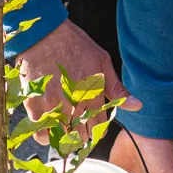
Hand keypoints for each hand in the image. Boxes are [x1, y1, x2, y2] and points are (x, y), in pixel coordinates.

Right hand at [17, 20, 140, 144]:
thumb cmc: (75, 45)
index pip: (99, 127)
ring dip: (64, 136)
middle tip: (77, 125)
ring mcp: (53, 108)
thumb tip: (137, 106)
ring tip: (63, 128)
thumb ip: (117, 89)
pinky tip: (48, 128)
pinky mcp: (34, 106)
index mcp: (93, 96)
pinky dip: (45, 135)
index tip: (92, 123)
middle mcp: (75, 106)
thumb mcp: (102, 62)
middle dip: (81, 134)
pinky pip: (41, 134)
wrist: (44, 34)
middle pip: (81, 136)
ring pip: (62, 138)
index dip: (97, 128)